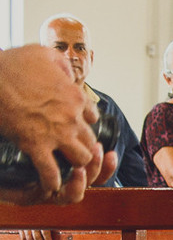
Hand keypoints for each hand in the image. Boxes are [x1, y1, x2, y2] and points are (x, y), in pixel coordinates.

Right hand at [0, 46, 102, 200]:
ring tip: (67, 165)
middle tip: (73, 148)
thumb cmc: (13, 63)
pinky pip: (51, 172)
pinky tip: (50, 185)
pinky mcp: (35, 145)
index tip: (75, 124)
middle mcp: (72, 118)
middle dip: (85, 146)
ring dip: (76, 164)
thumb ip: (61, 64)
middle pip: (91, 141)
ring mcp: (56, 133)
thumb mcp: (43, 54)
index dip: (85, 123)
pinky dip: (52, 181)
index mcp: (76, 97)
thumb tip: (67, 71)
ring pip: (82, 159)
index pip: (93, 118)